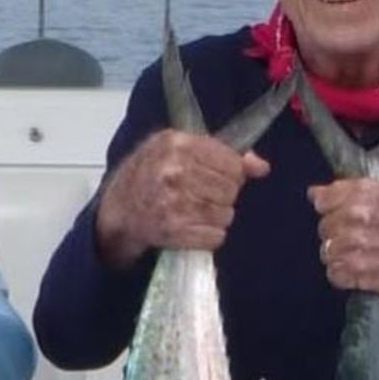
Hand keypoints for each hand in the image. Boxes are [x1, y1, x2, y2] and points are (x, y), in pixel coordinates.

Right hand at [95, 130, 270, 267]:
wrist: (117, 209)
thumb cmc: (150, 174)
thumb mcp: (179, 150)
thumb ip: (222, 154)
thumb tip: (261, 167)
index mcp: (177, 144)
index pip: (231, 162)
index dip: (231, 173)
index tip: (218, 177)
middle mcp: (175, 171)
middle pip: (230, 190)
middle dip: (223, 196)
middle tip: (204, 197)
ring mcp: (173, 202)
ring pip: (225, 214)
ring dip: (217, 217)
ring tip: (197, 213)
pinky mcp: (172, 230)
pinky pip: (214, 236)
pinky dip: (209, 236)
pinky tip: (195, 229)